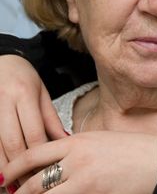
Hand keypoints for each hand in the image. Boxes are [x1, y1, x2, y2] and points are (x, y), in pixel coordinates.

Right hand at [0, 55, 65, 180]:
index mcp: (23, 95)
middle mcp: (3, 102)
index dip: (39, 157)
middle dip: (20, 168)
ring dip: (3, 169)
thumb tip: (65, 142)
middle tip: (27, 186)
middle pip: (11, 143)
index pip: (33, 132)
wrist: (0, 60)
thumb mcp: (42, 94)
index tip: (47, 173)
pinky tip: (0, 173)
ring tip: (12, 186)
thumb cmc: (24, 78)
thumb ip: (51, 119)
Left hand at [1, 131, 156, 193]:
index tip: (6, 176)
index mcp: (78, 141)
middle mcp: (77, 160)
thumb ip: (76, 150)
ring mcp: (85, 180)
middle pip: (35, 182)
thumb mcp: (100, 140)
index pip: (34, 154)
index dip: (15, 167)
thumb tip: (54, 164)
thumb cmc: (133, 150)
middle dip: (19, 193)